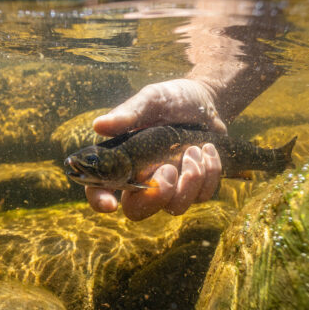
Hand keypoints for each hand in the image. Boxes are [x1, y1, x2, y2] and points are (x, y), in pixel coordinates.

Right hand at [85, 79, 224, 219]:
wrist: (207, 101)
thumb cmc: (172, 99)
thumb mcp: (151, 99)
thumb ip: (128, 114)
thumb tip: (99, 125)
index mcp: (122, 159)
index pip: (98, 188)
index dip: (99, 199)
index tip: (111, 204)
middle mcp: (142, 179)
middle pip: (137, 210)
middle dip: (155, 197)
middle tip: (169, 168)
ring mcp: (170, 188)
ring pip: (175, 207)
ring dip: (190, 179)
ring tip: (194, 149)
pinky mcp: (195, 188)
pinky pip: (202, 196)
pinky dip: (209, 172)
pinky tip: (208, 149)